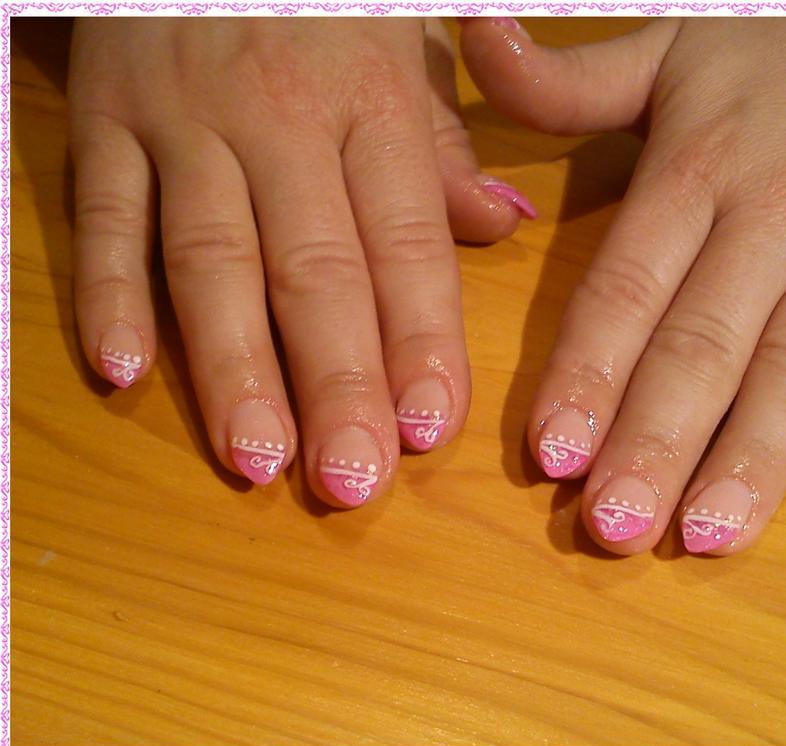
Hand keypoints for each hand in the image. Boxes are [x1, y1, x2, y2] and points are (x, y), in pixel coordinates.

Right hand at [69, 19, 534, 505]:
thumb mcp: (404, 43)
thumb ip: (443, 146)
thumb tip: (503, 225)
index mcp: (369, 101)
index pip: (405, 241)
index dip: (421, 339)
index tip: (432, 430)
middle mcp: (279, 119)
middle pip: (312, 269)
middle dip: (336, 383)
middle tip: (352, 481)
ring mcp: (182, 121)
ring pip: (210, 260)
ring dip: (232, 367)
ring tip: (257, 460)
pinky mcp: (103, 121)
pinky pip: (102, 215)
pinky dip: (107, 292)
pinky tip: (121, 370)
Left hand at [461, 17, 785, 553]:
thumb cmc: (774, 35)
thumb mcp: (661, 45)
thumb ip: (562, 77)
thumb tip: (470, 33)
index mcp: (698, 162)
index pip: (629, 287)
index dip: (588, 375)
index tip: (550, 457)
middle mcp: (778, 210)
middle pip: (707, 345)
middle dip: (657, 444)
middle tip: (614, 527)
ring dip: (752, 459)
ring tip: (707, 535)